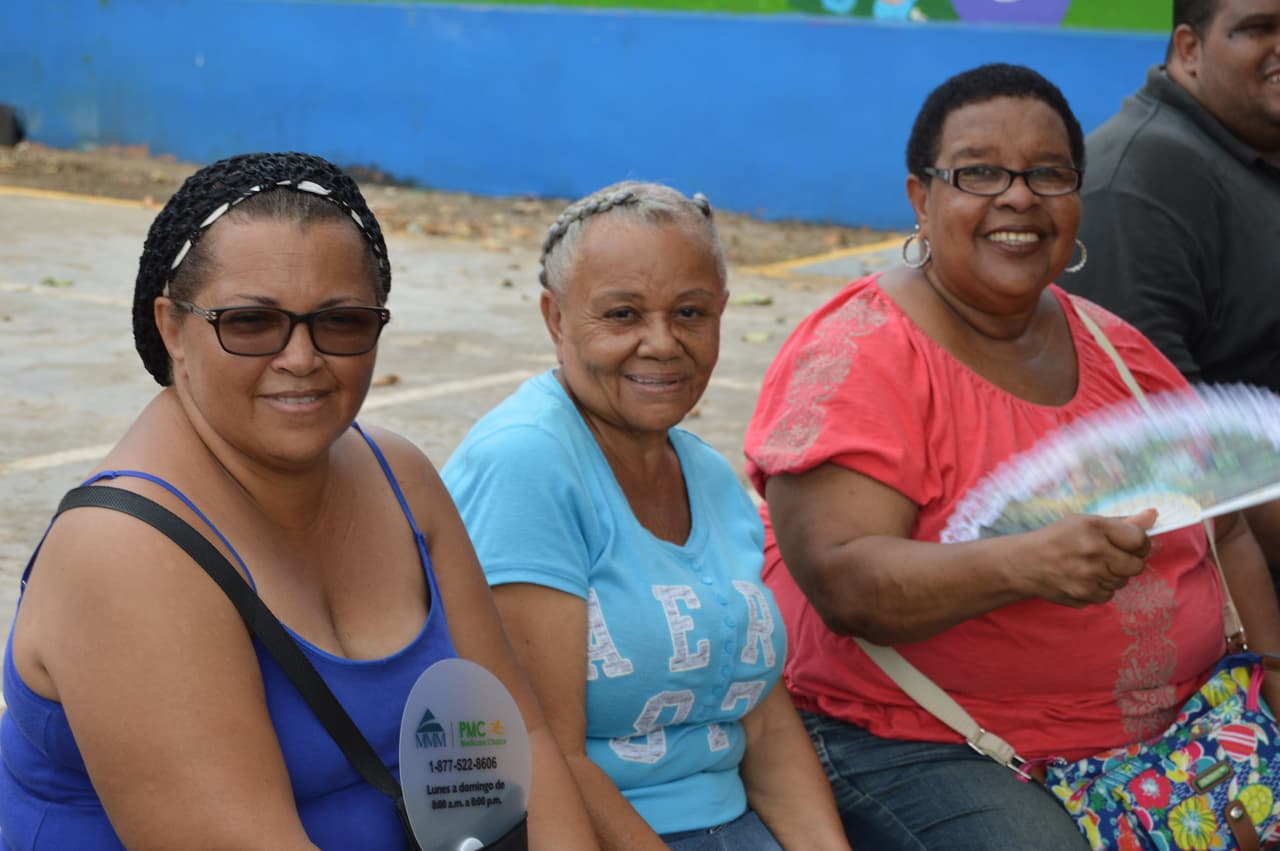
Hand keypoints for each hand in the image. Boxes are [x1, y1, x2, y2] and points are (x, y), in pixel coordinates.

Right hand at [1017, 509, 1156, 607]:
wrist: (1025, 564)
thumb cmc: (1056, 539)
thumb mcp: (1085, 522)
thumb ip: (1121, 522)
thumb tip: (1153, 515)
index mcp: (1095, 529)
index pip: (1140, 539)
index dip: (1140, 543)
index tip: (1130, 543)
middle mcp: (1094, 553)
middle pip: (1137, 565)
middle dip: (1128, 561)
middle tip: (1110, 556)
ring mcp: (1089, 578)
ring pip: (1123, 582)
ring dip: (1113, 575)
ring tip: (1091, 567)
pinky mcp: (1084, 597)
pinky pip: (1108, 595)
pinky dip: (1100, 588)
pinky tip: (1084, 579)